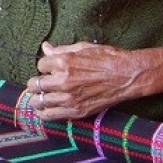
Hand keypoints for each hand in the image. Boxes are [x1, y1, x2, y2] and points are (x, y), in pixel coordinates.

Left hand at [26, 41, 155, 120]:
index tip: (49, 69)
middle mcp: (64, 80)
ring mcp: (69, 97)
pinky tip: (43, 110)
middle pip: (35, 84)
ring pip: (39, 101)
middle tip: (38, 84)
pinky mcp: (76, 111)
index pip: (40, 65)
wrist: (128, 76)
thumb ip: (61, 50)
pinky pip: (50, 115)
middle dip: (35, 83)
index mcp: (64, 61)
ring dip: (36, 99)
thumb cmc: (108, 58)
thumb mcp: (82, 48)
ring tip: (37, 98)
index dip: (44, 67)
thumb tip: (45, 47)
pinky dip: (43, 113)